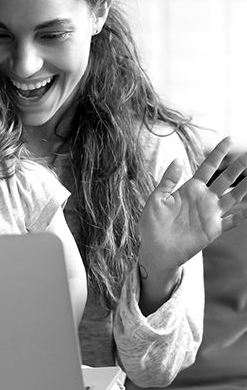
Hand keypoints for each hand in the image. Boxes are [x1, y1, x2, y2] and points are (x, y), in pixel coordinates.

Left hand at [139, 137, 246, 273]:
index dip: (218, 153)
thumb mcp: (157, 198)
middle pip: (225, 179)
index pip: (208, 167)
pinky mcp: (213, 230)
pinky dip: (242, 215)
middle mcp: (203, 199)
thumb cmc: (152, 224)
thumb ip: (168, 180)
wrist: (155, 250)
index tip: (229, 139)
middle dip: (238, 167)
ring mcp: (210, 214)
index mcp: (190, 189)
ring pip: (234, 197)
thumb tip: (178, 159)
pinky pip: (232, 221)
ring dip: (245, 188)